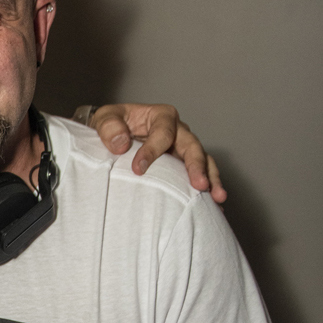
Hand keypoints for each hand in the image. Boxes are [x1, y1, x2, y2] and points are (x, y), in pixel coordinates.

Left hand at [89, 103, 225, 203]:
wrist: (114, 133)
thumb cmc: (113, 125)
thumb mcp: (105, 118)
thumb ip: (109, 127)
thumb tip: (121, 144)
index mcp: (161, 116)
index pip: (163, 132)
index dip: (152, 150)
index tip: (138, 169)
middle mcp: (178, 131)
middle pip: (192, 146)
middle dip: (197, 166)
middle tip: (200, 185)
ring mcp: (182, 149)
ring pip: (203, 161)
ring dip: (211, 179)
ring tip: (217, 197)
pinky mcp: (182, 165)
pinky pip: (200, 174)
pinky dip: (207, 188)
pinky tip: (213, 206)